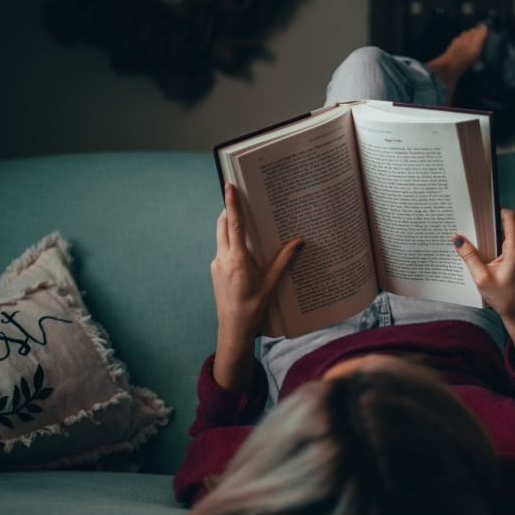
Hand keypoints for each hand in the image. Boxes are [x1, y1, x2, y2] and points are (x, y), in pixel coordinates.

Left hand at [211, 183, 301, 388]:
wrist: (233, 329)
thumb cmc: (253, 307)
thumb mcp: (272, 283)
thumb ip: (284, 260)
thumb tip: (299, 242)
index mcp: (237, 259)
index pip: (234, 224)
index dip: (232, 203)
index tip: (229, 185)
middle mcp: (223, 258)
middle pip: (223, 225)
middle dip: (229, 210)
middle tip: (238, 197)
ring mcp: (217, 264)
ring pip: (221, 237)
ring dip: (229, 226)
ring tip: (244, 222)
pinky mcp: (215, 271)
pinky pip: (222, 250)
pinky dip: (230, 243)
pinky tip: (244, 249)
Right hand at [453, 208, 514, 368]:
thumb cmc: (504, 298)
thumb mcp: (481, 278)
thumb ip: (469, 256)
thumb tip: (456, 237)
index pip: (510, 217)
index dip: (496, 209)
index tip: (481, 209)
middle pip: (505, 226)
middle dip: (488, 227)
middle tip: (471, 230)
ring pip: (507, 236)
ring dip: (492, 240)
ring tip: (477, 248)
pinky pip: (510, 245)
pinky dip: (498, 248)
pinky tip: (487, 259)